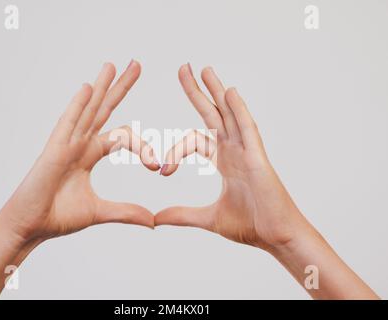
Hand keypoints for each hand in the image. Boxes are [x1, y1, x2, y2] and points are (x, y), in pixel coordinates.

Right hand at [1, 61, 158, 242]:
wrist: (30, 228)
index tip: (156, 166)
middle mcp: (79, 144)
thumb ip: (126, 212)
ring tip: (113, 65)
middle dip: (120, 88)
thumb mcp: (100, 211)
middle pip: (104, 109)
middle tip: (136, 64)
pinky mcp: (53, 151)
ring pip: (87, 110)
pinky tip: (89, 88)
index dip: (143, 147)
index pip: (123, 136)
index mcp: (89, 154)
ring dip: (100, 87)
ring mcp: (66, 144)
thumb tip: (153, 221)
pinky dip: (78, 106)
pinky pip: (68, 124)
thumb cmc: (57, 217)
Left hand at [155, 64, 306, 249]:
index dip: (174, 151)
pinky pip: (248, 129)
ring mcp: (247, 152)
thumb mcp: (208, 218)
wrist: (276, 238)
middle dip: (198, 92)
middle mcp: (235, 151)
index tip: (162, 171)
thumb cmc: (251, 226)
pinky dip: (239, 111)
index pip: (194, 140)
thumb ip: (182, 215)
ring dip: (217, 92)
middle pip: (213, 114)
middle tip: (184, 68)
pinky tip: (228, 93)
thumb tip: (156, 218)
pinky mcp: (258, 158)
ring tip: (205, 70)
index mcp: (224, 161)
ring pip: (231, 115)